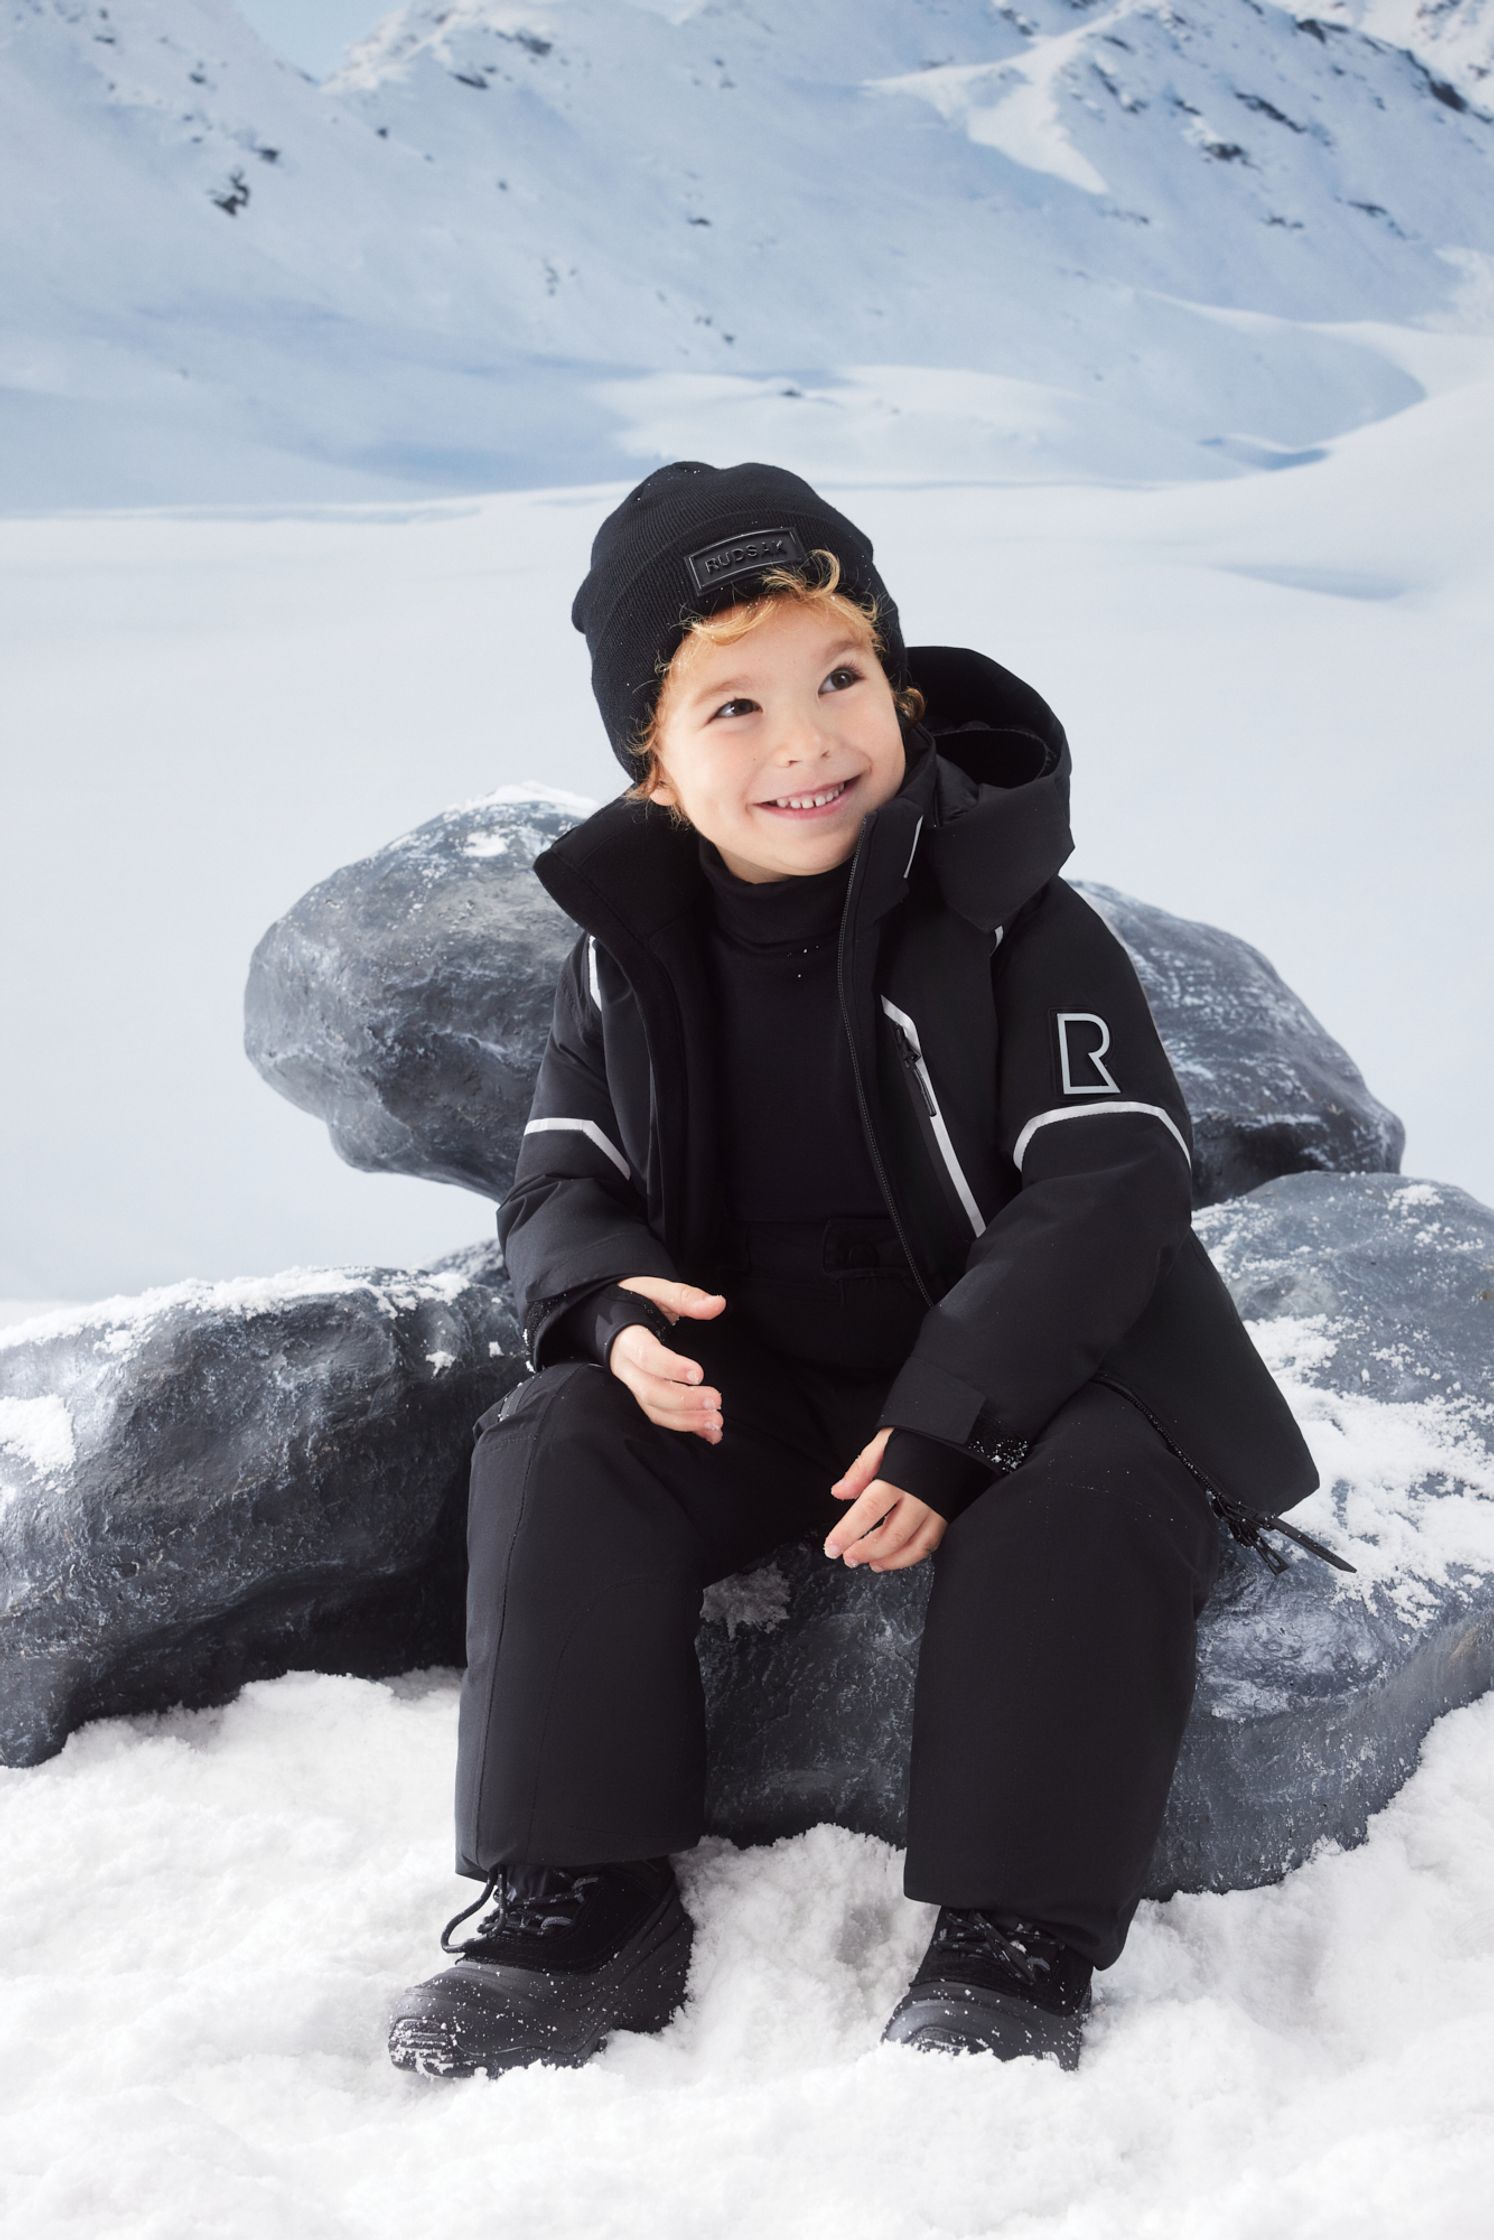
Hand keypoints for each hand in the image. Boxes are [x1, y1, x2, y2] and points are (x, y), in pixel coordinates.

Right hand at [606, 1277, 726, 1442]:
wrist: (604, 1314)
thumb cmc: (633, 1300)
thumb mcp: (655, 1289)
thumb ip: (685, 1297)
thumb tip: (718, 1304)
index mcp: (628, 1338)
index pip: (646, 1357)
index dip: (671, 1368)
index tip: (699, 1374)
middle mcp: (626, 1367)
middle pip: (649, 1392)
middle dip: (683, 1401)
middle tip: (716, 1400)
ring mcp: (632, 1384)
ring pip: (653, 1410)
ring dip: (685, 1421)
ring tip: (717, 1422)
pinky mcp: (641, 1394)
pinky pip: (659, 1416)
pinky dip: (685, 1428)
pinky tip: (710, 1433)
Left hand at [824, 1426, 947, 1572]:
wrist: (962, 1432)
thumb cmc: (921, 1435)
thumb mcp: (886, 1440)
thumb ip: (862, 1468)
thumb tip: (839, 1492)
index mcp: (900, 1476)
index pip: (868, 1510)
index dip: (847, 1533)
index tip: (831, 1547)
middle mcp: (921, 1496)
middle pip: (892, 1534)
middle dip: (866, 1551)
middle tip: (847, 1558)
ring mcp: (938, 1508)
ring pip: (914, 1546)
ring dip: (890, 1560)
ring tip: (870, 1563)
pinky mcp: (950, 1514)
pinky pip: (931, 1544)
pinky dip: (911, 1556)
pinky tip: (894, 1557)